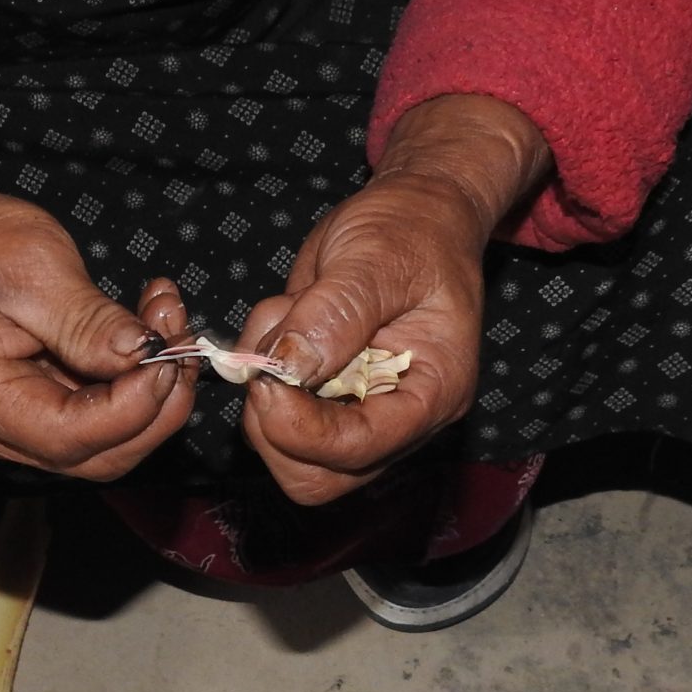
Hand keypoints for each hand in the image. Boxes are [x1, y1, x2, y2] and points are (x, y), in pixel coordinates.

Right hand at [0, 189, 195, 481]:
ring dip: (154, 395)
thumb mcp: (34, 268)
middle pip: (94, 455)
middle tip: (180, 340)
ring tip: (167, 325)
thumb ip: (87, 321)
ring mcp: (15, 430)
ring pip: (108, 445)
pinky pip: (102, 422)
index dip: (129, 406)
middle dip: (154, 407)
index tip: (167, 354)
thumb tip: (143, 353)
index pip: (66, 435)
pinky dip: (138, 386)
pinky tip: (150, 336)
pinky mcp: (39, 417)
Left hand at [237, 94, 549, 505]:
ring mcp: (357, 415)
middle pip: (317, 477)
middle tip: (266, 357)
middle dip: (275, 426)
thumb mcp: (378, 257)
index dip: (302, 429)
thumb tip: (289, 366)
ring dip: (263, 391)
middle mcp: (397, 420)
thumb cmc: (412, 229)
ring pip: (285, 454)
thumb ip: (336, 313)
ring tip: (286, 315)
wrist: (414, 215)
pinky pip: (271, 416)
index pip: (359, 449)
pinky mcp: (323, 401)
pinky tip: (285, 317)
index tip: (268, 378)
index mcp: (432, 394)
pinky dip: (258, 371)